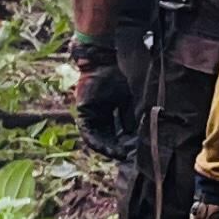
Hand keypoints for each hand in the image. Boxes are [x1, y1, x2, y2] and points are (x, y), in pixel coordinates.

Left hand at [74, 41, 136, 159]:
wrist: (103, 61)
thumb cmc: (117, 75)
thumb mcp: (128, 97)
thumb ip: (130, 114)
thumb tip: (134, 132)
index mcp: (112, 108)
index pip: (118, 130)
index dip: (124, 141)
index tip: (132, 150)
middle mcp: (100, 113)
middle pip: (107, 136)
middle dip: (116, 147)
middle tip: (125, 156)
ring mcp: (91, 114)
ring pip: (97, 137)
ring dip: (106, 147)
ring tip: (116, 155)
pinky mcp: (83, 113)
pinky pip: (88, 133)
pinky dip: (96, 142)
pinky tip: (105, 148)